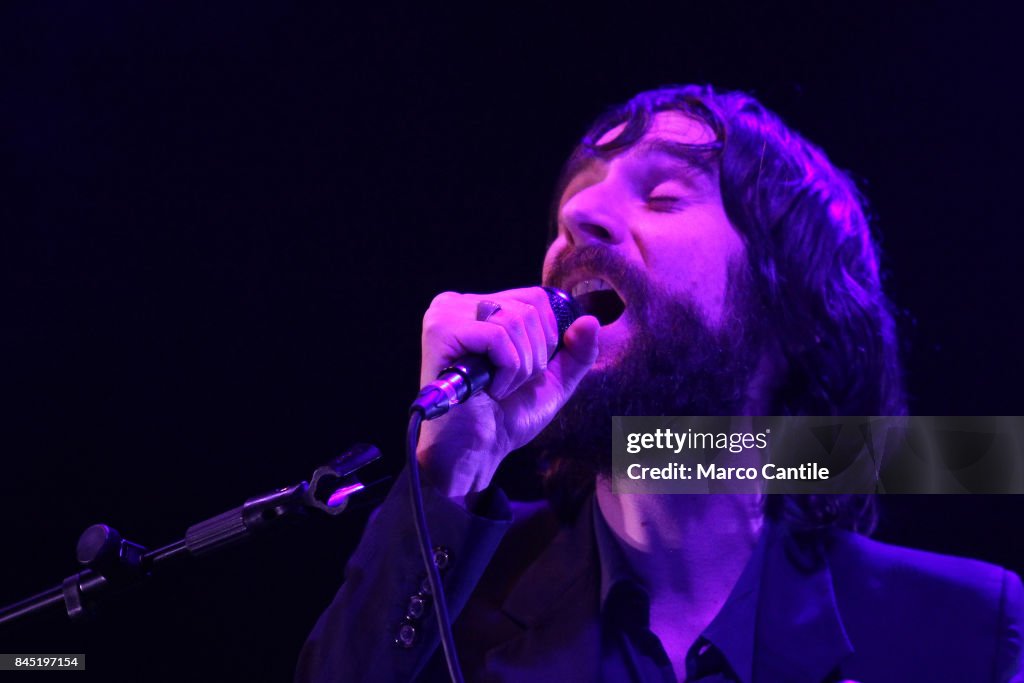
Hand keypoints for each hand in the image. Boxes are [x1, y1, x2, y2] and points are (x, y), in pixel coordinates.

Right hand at [416, 287, 599, 498]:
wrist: (476, 451)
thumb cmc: (507, 416)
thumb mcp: (553, 380)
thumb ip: (578, 351)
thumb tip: (590, 320)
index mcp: (480, 306)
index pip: (535, 298)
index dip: (546, 338)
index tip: (524, 371)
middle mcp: (459, 303)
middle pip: (528, 309)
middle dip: (533, 356)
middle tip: (508, 384)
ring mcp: (446, 314)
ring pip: (515, 321)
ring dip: (519, 367)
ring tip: (497, 388)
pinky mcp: (440, 331)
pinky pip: (497, 337)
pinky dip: (505, 371)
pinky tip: (488, 389)